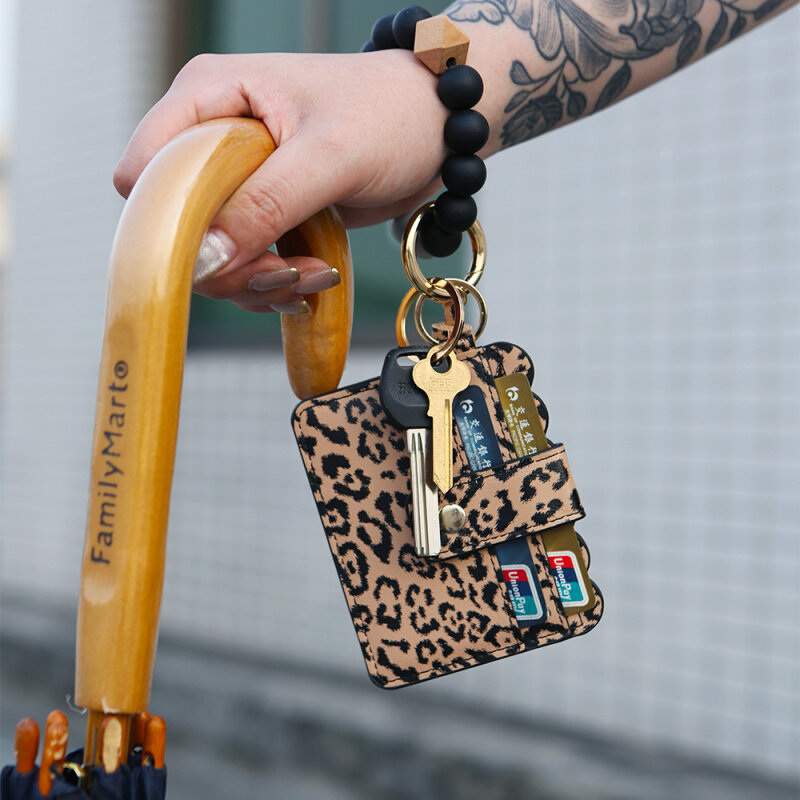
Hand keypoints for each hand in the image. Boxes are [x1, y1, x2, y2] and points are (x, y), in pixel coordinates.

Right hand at [113, 50, 448, 311]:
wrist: (436, 131)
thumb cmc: (390, 115)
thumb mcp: (330, 155)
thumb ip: (267, 203)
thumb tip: (207, 258)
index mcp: (210, 97)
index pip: (145, 172)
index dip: (168, 223)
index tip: (224, 255)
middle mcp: (213, 138)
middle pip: (178, 228)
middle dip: (230, 264)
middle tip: (285, 272)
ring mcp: (238, 181)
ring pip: (213, 257)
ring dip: (260, 280)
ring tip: (313, 273)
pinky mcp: (264, 212)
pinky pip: (247, 264)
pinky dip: (277, 282)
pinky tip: (314, 276)